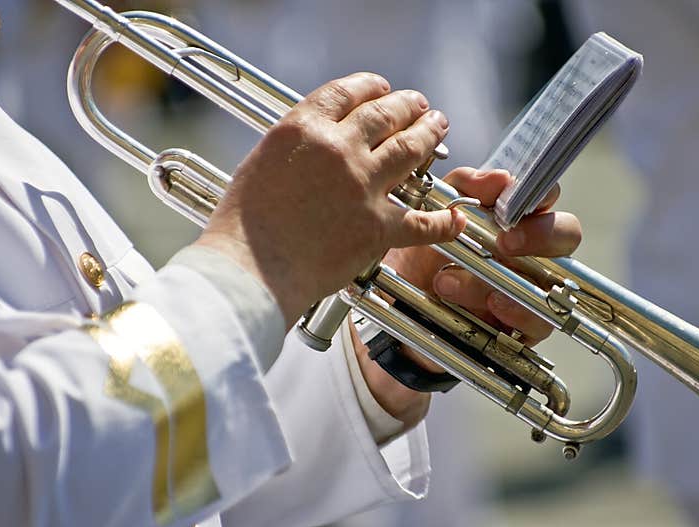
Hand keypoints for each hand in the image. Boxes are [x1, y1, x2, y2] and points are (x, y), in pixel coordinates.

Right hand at [195, 72, 464, 327]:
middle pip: (385, 114)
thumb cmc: (243, 226)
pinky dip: (443, 222)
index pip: (347, 93)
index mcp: (304, 129)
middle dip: (408, 106)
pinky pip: (421, 222)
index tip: (381, 88)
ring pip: (410, 150)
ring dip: (429, 135)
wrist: (250, 268)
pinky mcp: (377, 227)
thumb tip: (316, 147)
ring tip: (439, 128)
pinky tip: (455, 219)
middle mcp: (338, 149)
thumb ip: (295, 149)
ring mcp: (362, 186)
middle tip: (420, 105)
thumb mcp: (260, 164)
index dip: (371, 87)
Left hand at [352, 167, 580, 429]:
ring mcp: (534, 288)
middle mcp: (533, 250)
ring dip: (505, 278)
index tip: (510, 205)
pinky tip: (493, 304)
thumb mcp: (431, 215)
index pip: (546, 197)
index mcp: (515, 217)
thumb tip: (500, 178)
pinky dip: (518, 312)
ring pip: (548, 279)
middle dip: (540, 235)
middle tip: (504, 242)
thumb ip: (463, 189)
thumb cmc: (422, 254)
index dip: (540, 196)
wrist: (402, 307)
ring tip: (449, 280)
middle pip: (567, 234)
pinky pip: (540, 322)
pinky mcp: (526, 326)